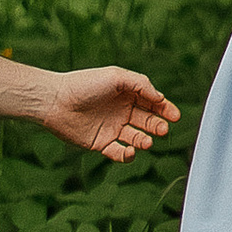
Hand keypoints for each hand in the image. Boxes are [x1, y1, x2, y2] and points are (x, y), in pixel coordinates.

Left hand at [39, 63, 178, 163]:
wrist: (56, 101)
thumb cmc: (85, 84)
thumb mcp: (116, 76)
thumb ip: (141, 84)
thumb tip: (160, 98)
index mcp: (126, 93)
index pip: (151, 103)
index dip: (165, 109)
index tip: (175, 116)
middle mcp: (121, 111)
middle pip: (147, 121)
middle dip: (158, 125)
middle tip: (164, 129)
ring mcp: (112, 128)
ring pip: (136, 138)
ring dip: (145, 140)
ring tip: (148, 141)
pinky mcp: (101, 144)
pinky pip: (119, 153)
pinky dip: (128, 155)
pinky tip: (131, 151)